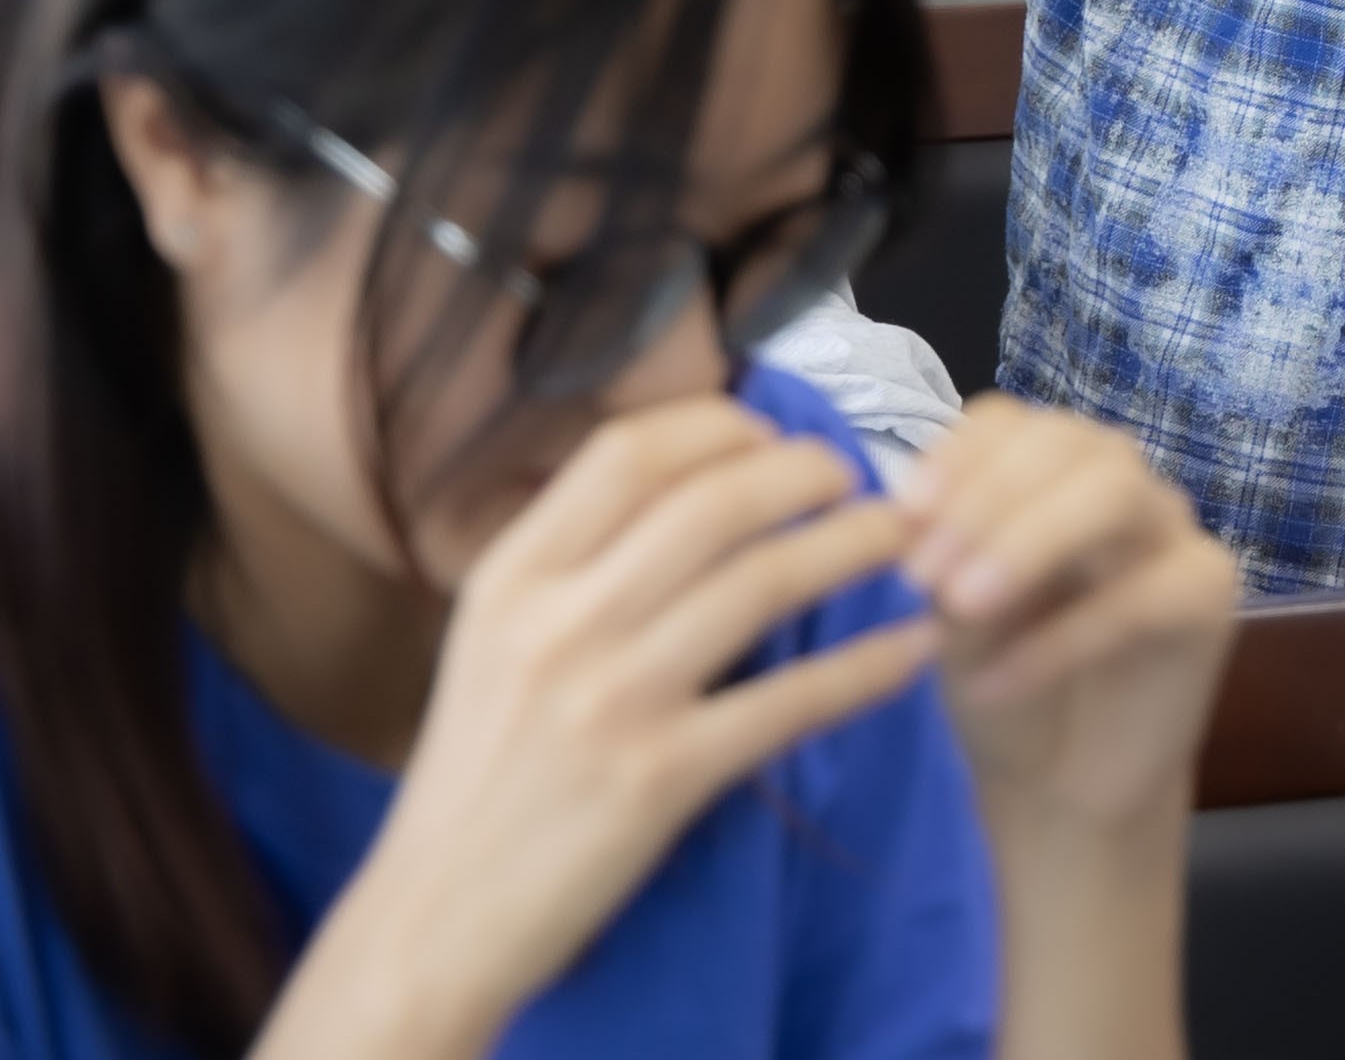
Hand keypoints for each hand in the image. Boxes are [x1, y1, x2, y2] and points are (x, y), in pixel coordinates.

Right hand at [272, 397, 929, 1059]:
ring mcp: (613, 699)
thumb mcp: (489, 640)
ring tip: (898, 536)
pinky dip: (863, 668)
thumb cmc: (475, 774)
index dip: (718, 427)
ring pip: (761, 583)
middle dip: (804, 471)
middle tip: (853, 474)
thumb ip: (569, 566)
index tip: (772, 433)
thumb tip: (683, 492)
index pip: (628, 454)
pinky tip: (910, 649)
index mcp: (512, 577)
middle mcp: (560, 622)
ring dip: (850, 546)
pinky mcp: (661, 778)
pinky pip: (789, 702)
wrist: (435, 918)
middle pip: (713, 502)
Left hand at [907, 398, 1241, 847]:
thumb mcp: (950, 620)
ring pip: (1114, 493)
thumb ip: (943, 564)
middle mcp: (1117, 481)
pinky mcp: (1209, 592)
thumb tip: (911, 522)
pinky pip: (1139, 595)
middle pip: (1067, 444)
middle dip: (987, 499)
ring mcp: (1171, 529)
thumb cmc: (1001, 684)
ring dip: (1028, 541)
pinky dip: (1058, 639)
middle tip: (923, 574)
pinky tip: (996, 682)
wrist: (1062, 789)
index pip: (1010, 422)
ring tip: (963, 604)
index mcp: (1048, 471)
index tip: (902, 511)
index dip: (957, 456)